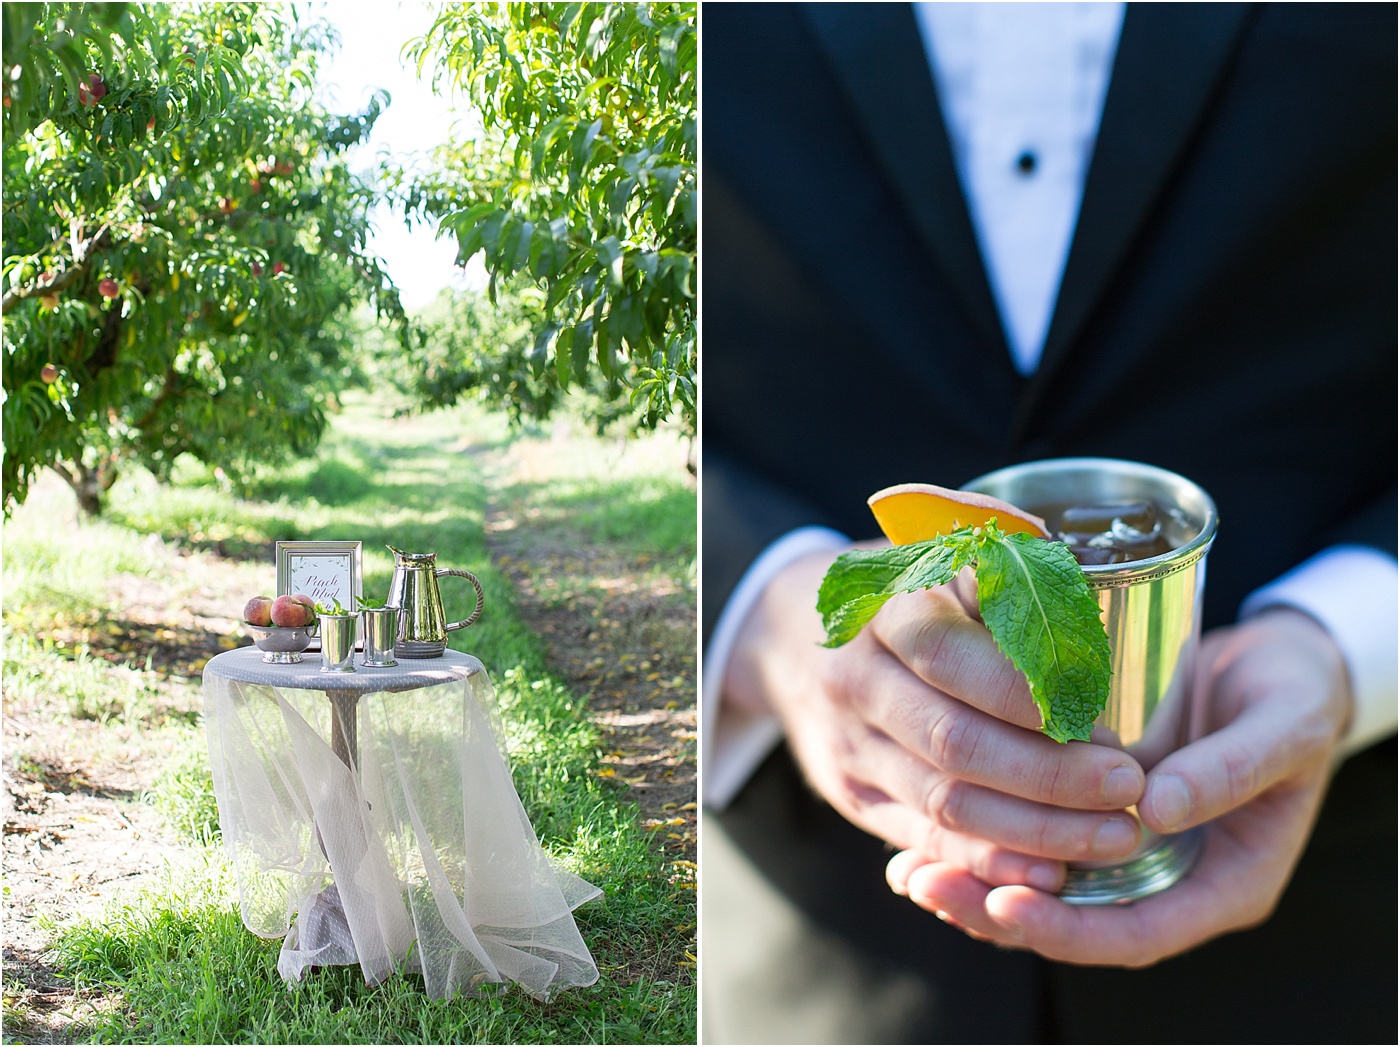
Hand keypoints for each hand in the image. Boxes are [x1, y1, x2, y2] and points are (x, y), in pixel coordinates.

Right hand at [722, 547, 1147, 891]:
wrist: (788, 637)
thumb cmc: (895, 594)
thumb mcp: (934, 559)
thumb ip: (1000, 575)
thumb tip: (1080, 592)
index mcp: (883, 610)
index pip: (952, 656)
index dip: (1028, 694)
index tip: (1103, 716)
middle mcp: (856, 681)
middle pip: (954, 741)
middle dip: (1051, 774)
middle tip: (1128, 785)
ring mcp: (849, 745)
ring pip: (945, 802)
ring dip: (1036, 830)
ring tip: (1114, 835)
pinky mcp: (852, 795)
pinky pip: (924, 840)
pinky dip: (990, 862)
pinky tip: (1051, 873)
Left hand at [885, 608, 1351, 965]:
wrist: (1280, 672)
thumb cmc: (1292, 700)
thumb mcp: (1284, 727)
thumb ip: (1232, 768)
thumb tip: (1157, 809)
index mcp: (1221, 884)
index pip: (1136, 932)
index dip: (1069, 929)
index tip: (1007, 905)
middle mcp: (1163, 880)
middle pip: (1072, 922)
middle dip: (996, 912)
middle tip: (928, 885)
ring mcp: (1124, 852)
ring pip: (1041, 889)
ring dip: (974, 881)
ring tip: (908, 870)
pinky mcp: (1090, 814)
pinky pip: (1029, 843)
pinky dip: (978, 840)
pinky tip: (922, 828)